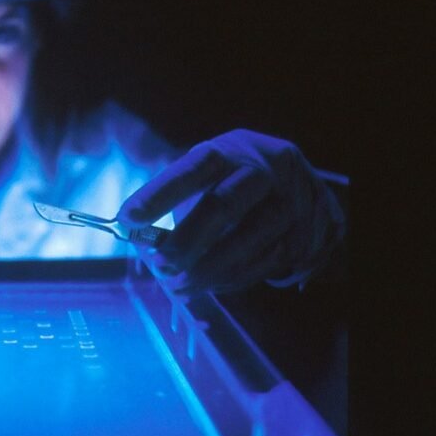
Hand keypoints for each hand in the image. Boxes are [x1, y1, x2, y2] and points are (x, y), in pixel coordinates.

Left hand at [118, 129, 344, 293]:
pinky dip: (231, 278)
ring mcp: (291, 201)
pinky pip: (264, 262)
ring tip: (179, 285)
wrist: (307, 190)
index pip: (192, 169)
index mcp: (230, 150)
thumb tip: (142, 240)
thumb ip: (177, 203)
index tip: (127, 220)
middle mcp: (265, 170)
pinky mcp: (304, 234)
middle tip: (160, 266)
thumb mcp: (210, 177)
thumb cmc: (237, 183)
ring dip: (207, 269)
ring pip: (247, 240)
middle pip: (224, 205)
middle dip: (186, 241)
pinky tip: (209, 284)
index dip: (158, 194)